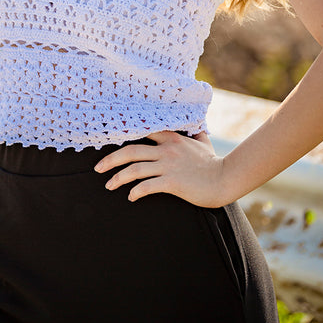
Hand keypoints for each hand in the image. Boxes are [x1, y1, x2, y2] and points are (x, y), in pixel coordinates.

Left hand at [93, 130, 227, 206]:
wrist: (224, 178)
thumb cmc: (212, 162)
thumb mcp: (201, 140)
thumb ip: (192, 132)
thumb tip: (193, 125)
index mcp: (170, 137)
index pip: (140, 132)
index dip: (121, 137)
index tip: (107, 142)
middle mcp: (166, 149)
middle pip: (130, 151)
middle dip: (110, 160)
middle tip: (98, 168)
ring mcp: (168, 165)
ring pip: (134, 170)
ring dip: (118, 178)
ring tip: (109, 185)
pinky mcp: (172, 182)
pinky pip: (147, 186)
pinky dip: (135, 192)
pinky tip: (131, 197)